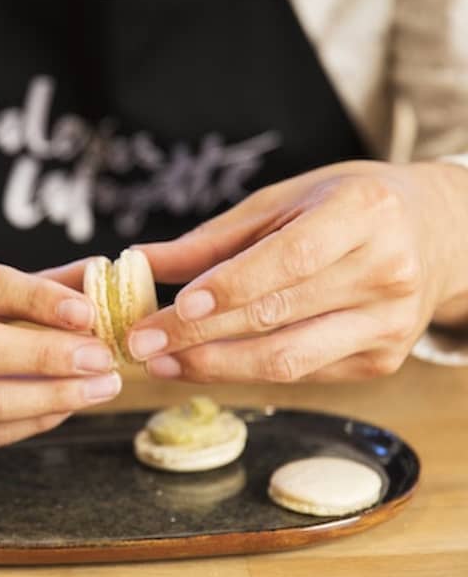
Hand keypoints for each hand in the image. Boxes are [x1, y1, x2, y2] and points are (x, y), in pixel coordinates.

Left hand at [127, 161, 467, 382]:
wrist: (434, 234)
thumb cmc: (347, 207)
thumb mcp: (285, 202)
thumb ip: (214, 238)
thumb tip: (143, 261)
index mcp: (363, 213)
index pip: (290, 258)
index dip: (230, 287)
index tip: (174, 307)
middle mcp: (386, 271)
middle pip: (279, 315)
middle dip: (200, 336)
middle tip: (142, 343)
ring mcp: (388, 324)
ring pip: (289, 359)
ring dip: (216, 366)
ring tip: (162, 363)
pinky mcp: (382, 360)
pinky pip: (301, 374)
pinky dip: (246, 372)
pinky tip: (205, 364)